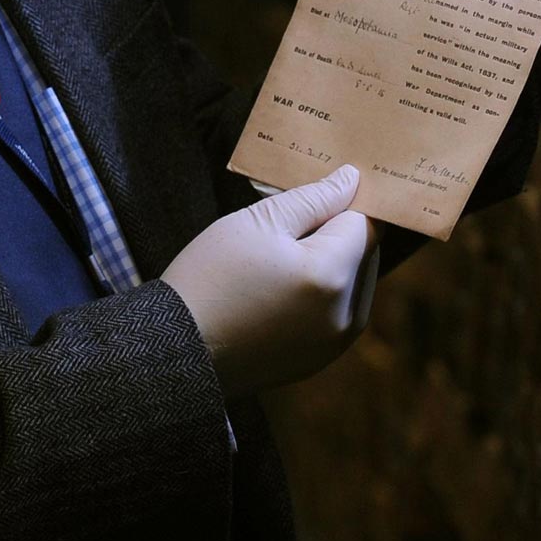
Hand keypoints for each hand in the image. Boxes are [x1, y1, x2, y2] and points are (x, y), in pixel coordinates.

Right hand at [159, 166, 375, 397]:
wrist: (177, 350)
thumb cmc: (210, 278)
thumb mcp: (256, 222)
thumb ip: (313, 199)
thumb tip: (352, 179)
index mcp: (331, 276)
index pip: (363, 223)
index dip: (340, 203)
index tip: (310, 200)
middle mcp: (345, 315)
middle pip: (364, 254)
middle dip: (337, 234)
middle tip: (288, 227)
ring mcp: (334, 343)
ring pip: (354, 284)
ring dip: (332, 264)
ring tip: (280, 260)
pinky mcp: (319, 361)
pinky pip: (337, 314)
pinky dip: (321, 295)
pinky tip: (279, 290)